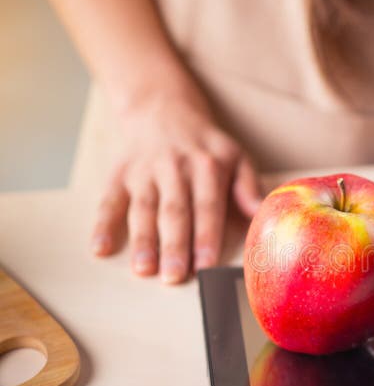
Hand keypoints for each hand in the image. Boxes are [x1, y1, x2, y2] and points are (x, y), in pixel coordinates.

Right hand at [91, 87, 263, 283]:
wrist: (162, 109)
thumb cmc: (205, 144)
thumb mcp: (236, 156)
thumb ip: (249, 186)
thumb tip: (262, 212)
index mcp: (207, 167)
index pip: (208, 206)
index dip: (206, 236)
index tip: (206, 264)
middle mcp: (174, 169)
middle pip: (174, 212)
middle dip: (174, 246)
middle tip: (174, 277)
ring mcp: (144, 172)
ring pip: (143, 210)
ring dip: (142, 240)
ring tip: (143, 269)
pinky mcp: (120, 174)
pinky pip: (109, 200)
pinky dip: (102, 224)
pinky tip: (100, 248)